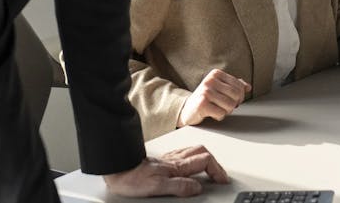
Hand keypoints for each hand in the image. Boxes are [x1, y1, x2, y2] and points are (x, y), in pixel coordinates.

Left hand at [103, 146, 228, 196]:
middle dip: (214, 162)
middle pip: (201, 152)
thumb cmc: (132, 178)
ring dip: (205, 158)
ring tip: (211, 168)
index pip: (205, 161)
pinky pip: (183, 154)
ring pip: (192, 151)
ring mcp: (167, 158)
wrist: (117, 168)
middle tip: (220, 175)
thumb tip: (197, 187)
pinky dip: (193, 157)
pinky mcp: (160, 160)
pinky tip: (189, 164)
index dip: (217, 170)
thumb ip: (179, 186)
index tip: (222, 180)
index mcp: (176, 166)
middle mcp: (174, 159)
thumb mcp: (157, 187)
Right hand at [177, 68, 251, 127]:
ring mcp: (205, 91)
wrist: (187, 110)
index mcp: (216, 73)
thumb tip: (248, 87)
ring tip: (217, 109)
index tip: (232, 100)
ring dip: (226, 111)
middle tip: (225, 106)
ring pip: (230, 105)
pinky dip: (219, 116)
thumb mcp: (219, 88)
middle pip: (236, 95)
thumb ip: (233, 85)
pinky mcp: (202, 104)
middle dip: (234, 104)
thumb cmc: (205, 99)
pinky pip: (221, 113)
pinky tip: (211, 113)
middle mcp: (210, 80)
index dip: (239, 96)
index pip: (239, 86)